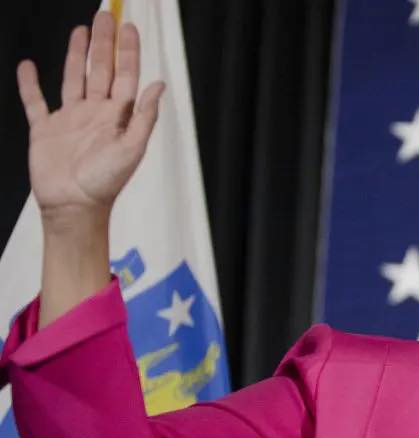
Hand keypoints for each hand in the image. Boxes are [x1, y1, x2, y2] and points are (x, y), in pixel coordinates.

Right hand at [15, 11, 163, 227]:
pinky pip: (35, 102)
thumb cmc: (106, 182)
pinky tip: (28, 66)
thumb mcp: (131, 148)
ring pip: (73, 78)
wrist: (74, 206)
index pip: (125, 75)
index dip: (127, 51)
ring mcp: (69, 120)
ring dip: (75, 55)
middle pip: (100, 69)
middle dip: (103, 43)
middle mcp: (94, 113)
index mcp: (117, 116)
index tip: (128, 28)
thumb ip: (144, 116)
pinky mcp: (44, 130)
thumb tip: (158, 85)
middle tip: (105, 16)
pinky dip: (30, 84)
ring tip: (79, 31)